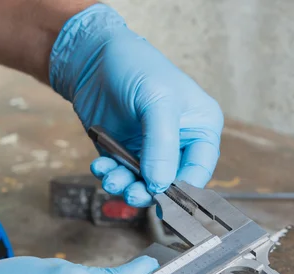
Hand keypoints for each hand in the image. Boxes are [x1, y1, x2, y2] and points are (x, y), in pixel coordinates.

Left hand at [50, 4, 223, 206]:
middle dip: (150, 191)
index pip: (199, 170)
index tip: (162, 197)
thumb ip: (162, 144)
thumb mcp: (158, 101)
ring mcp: (151, 150)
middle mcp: (180, 143)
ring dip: (127, 186)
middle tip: (132, 193)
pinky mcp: (124, 153)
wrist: (92, 56)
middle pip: (171, 182)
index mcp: (201, 128)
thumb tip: (160, 185)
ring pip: (144, 184)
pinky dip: (110, 175)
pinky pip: (121, 175)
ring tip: (111, 178)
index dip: (183, 188)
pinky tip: (100, 166)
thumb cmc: (136, 67)